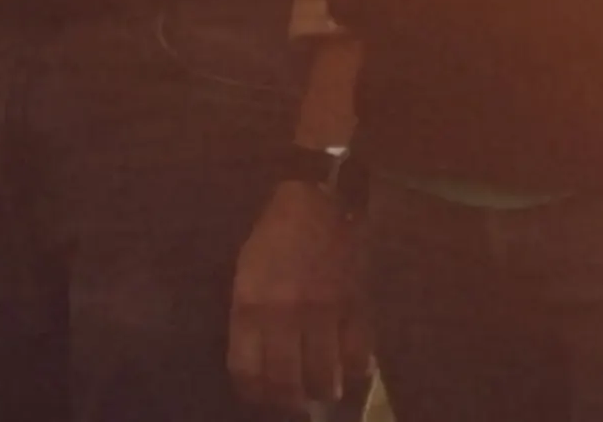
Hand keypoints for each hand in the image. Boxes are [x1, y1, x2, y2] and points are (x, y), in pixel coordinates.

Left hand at [229, 180, 369, 412]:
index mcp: (250, 304)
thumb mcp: (246, 271)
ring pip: (322, 379)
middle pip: (285, 383)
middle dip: (288, 401)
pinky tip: (347, 368)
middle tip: (293, 402)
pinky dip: (353, 372)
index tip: (260, 397)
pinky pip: (357, 361)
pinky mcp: (355, 309)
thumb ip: (248, 315)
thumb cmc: (275, 236)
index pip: (247, 369)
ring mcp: (322, 314)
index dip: (253, 393)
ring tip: (320, 389)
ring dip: (321, 391)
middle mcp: (284, 315)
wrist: (318, 201)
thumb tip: (256, 362)